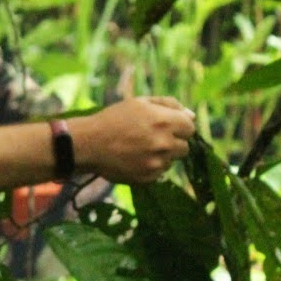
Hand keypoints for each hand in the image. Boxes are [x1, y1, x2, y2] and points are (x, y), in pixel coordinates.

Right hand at [72, 97, 195, 183]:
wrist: (89, 144)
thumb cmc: (114, 119)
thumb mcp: (140, 102)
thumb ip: (168, 105)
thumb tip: (191, 115)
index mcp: (164, 121)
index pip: (190, 128)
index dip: (180, 127)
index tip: (167, 127)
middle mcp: (164, 143)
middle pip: (185, 147)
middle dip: (173, 142)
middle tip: (152, 138)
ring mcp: (157, 163)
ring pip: (172, 161)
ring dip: (162, 155)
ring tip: (140, 149)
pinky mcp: (148, 177)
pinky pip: (160, 172)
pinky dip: (152, 167)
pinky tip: (135, 159)